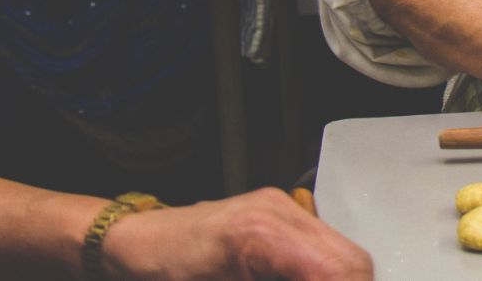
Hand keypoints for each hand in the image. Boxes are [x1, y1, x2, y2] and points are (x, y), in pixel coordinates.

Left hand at [101, 187, 372, 279]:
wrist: (128, 245)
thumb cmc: (156, 274)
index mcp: (257, 236)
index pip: (336, 270)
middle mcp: (277, 211)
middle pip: (352, 260)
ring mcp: (280, 207)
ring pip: (343, 252)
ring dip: (337, 279)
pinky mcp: (278, 212)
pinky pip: (322, 245)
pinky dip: (321, 273)